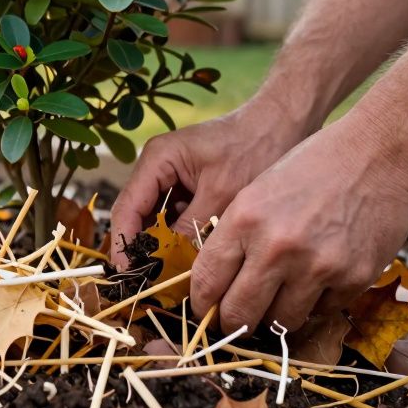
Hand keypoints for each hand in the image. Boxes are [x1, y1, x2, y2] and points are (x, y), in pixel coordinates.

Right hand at [109, 101, 311, 268]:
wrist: (283, 124)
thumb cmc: (255, 148)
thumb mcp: (223, 194)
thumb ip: (192, 229)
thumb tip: (172, 267)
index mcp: (158, 159)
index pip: (128, 207)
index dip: (124, 243)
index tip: (128, 274)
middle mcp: (157, 167)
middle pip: (137, 215)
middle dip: (141, 248)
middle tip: (147, 283)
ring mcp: (172, 177)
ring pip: (155, 220)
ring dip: (161, 246)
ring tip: (167, 276)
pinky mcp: (188, 187)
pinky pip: (174, 218)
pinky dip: (179, 238)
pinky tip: (189, 259)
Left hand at [190, 113, 407, 332]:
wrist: (379, 153)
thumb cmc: (313, 167)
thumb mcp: (258, 192)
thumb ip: (235, 237)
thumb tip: (216, 288)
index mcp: (244, 219)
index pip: (206, 283)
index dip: (202, 305)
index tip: (207, 312)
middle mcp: (277, 247)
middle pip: (239, 316)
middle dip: (234, 324)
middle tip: (238, 322)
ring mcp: (317, 266)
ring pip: (281, 323)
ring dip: (277, 315)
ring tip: (283, 294)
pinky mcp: (354, 278)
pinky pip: (322, 311)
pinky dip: (317, 301)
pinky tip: (321, 275)